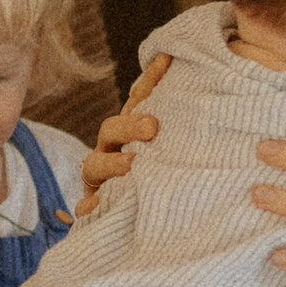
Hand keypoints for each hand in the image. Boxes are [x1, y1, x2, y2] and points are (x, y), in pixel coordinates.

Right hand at [75, 53, 168, 216]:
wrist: (151, 226)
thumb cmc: (166, 180)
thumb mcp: (177, 150)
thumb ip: (183, 121)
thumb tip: (199, 76)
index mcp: (133, 133)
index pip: (138, 100)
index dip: (150, 80)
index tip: (166, 61)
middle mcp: (113, 151)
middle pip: (111, 130)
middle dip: (129, 125)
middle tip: (152, 127)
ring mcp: (102, 179)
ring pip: (94, 165)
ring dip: (110, 163)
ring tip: (130, 165)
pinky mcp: (94, 208)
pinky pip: (86, 207)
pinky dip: (88, 207)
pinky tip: (94, 206)